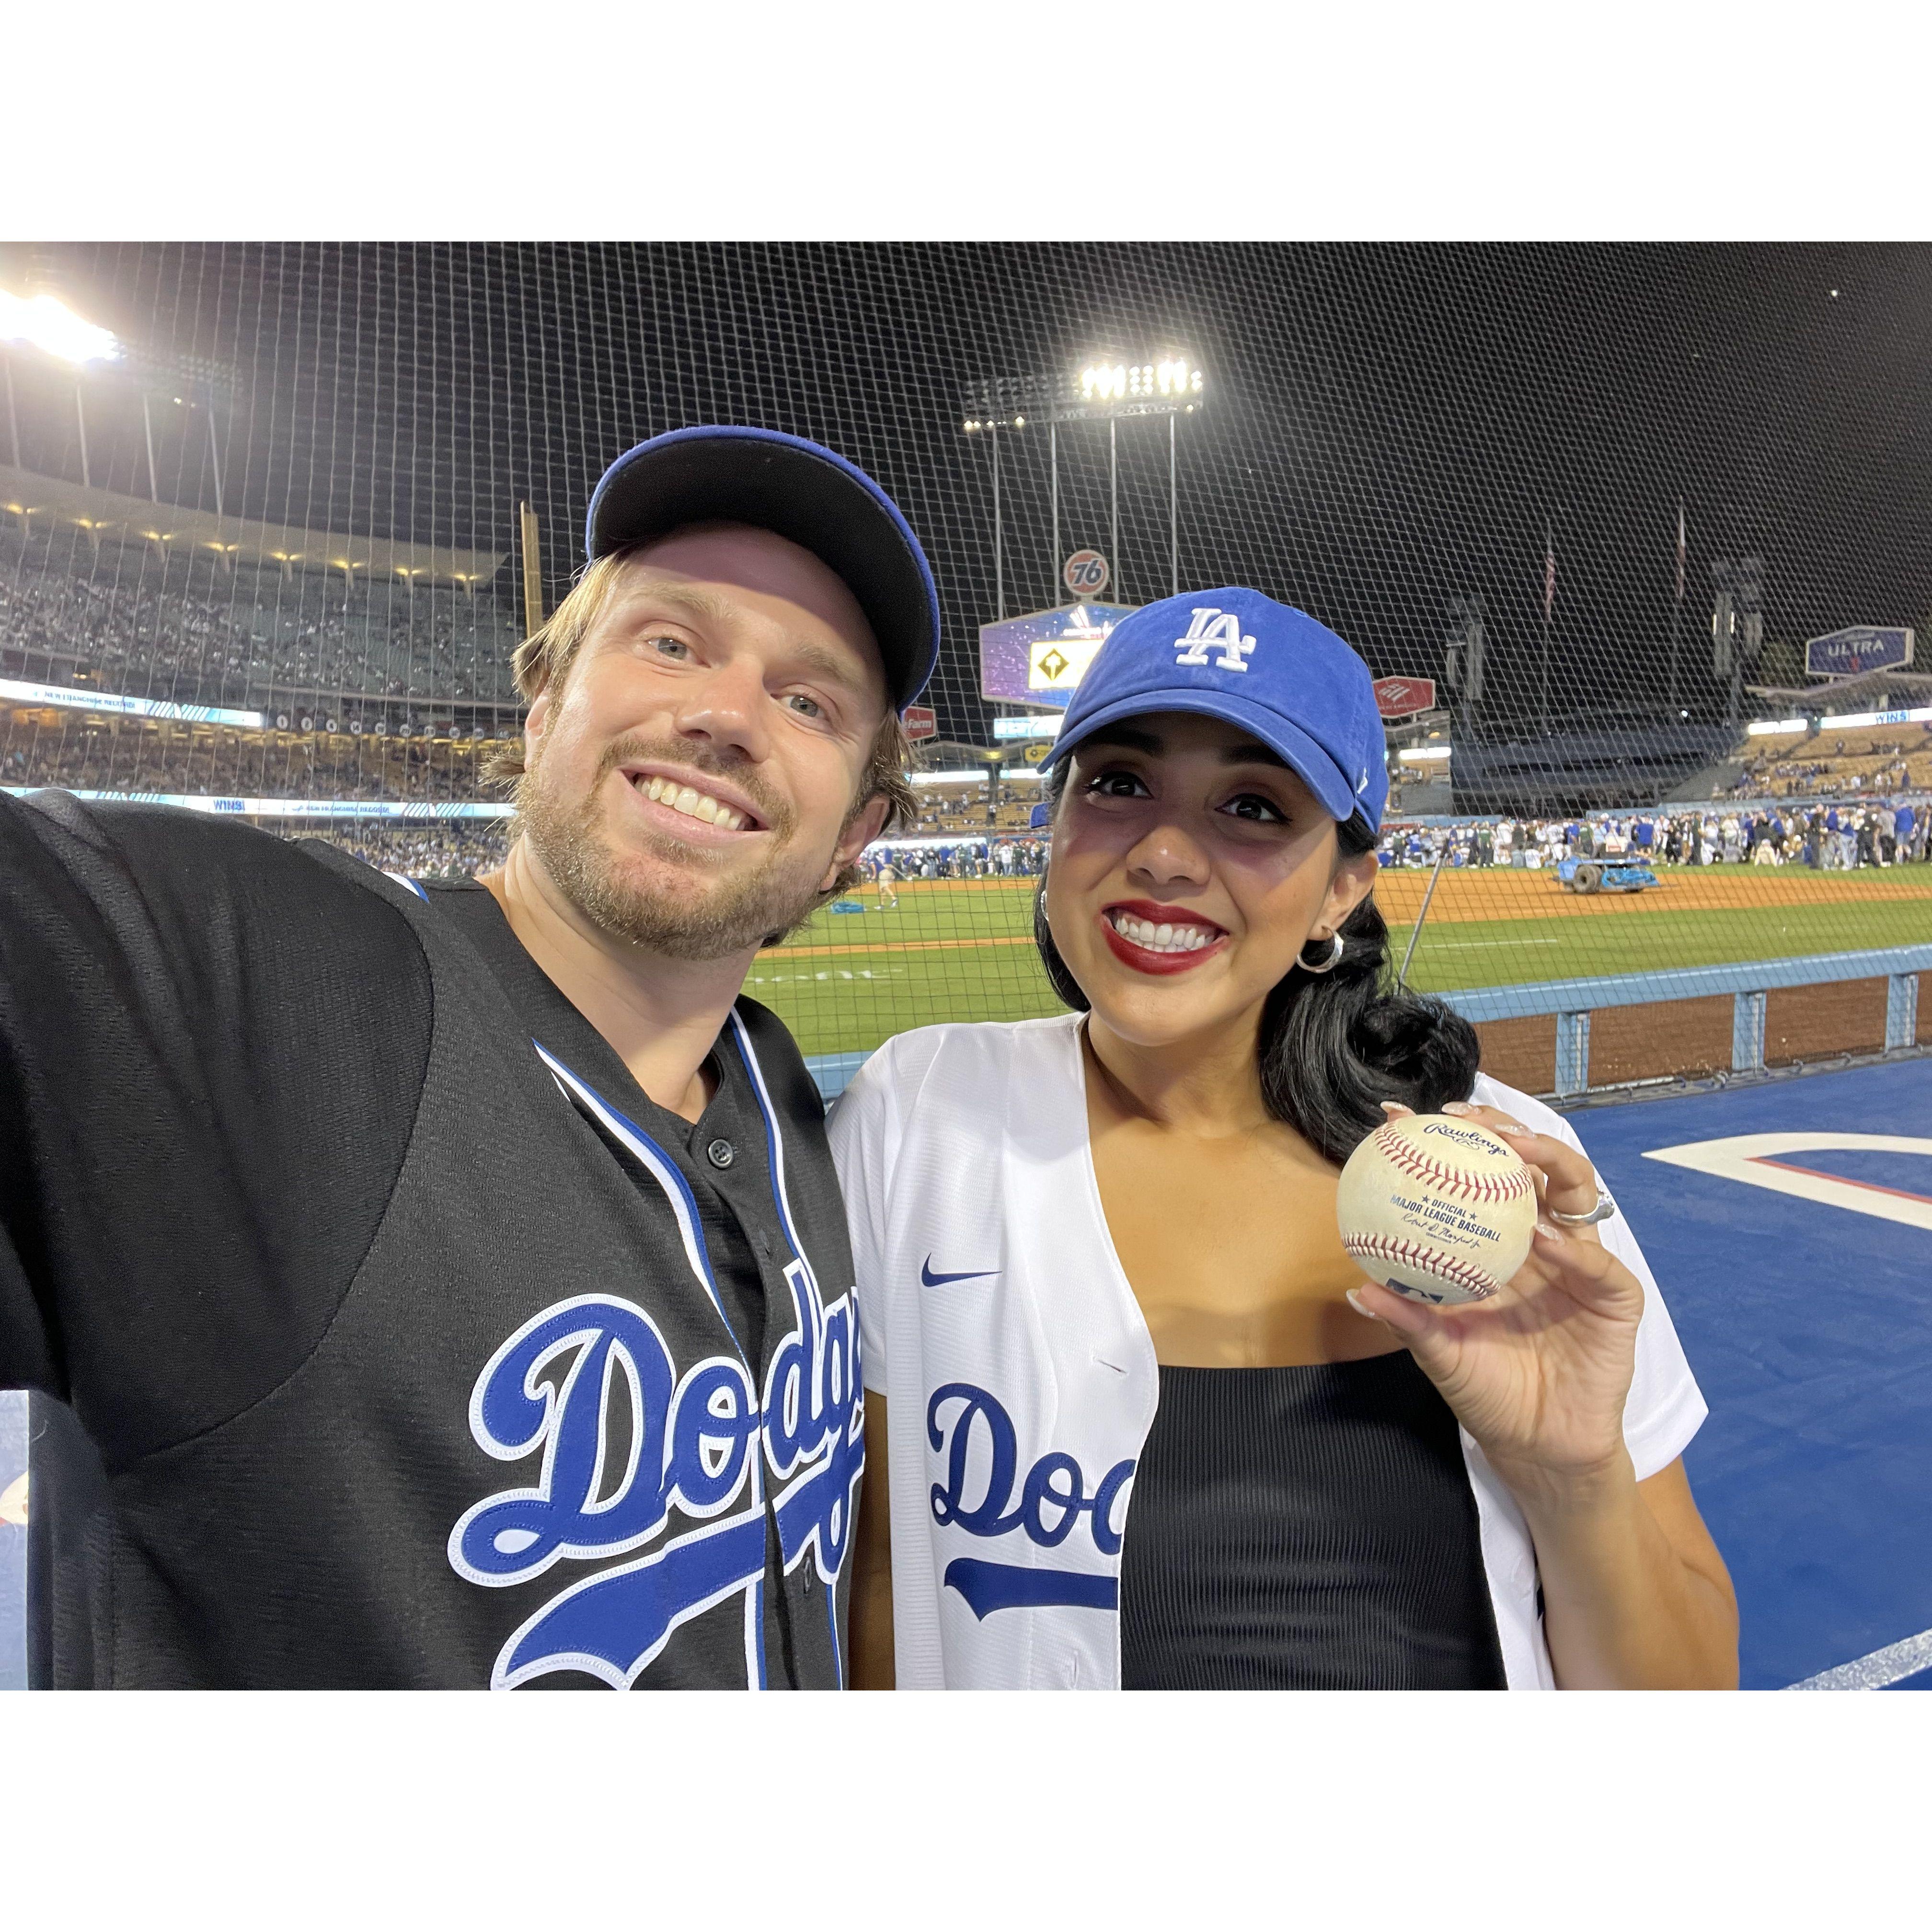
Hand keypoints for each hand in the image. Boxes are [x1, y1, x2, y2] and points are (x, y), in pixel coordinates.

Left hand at [1348, 1101, 1642, 1493]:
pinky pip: (1598, 1262)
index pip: (1472, 1175)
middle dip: (1502, 1127)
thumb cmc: (1486, 1391)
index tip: (1396, 1116)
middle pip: (1530, 1163)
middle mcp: (1538, 1240)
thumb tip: (1359, 1291)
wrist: (1536, 1446)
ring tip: (1513, 1150)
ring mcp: (1580, 1263)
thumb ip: (1407, 1318)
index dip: (1444, 1141)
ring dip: (1548, 1161)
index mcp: (1495, 1243)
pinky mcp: (1614, 1297)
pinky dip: (1573, 1247)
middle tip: (1466, 1118)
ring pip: (1576, 1190)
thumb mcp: (1438, 1351)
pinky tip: (1543, 1237)